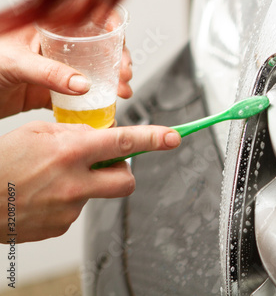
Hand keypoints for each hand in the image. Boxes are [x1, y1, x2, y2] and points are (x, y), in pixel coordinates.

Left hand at [0, 24, 132, 118]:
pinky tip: (104, 107)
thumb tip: (83, 84)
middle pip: (97, 49)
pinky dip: (94, 103)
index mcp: (47, 30)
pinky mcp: (51, 93)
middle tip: (125, 75)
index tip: (121, 41)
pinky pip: (79, 97)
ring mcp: (56, 71)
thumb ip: (51, 73)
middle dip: (117, 61)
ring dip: (111, 83)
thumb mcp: (16, 61)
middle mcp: (55, 49)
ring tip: (121, 93)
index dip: (109, 25)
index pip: (86, 19)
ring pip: (93, 74)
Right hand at [0, 121, 180, 242]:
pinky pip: (76, 210)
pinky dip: (67, 201)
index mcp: (70, 152)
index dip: (154, 139)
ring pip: (97, 194)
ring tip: (53, 180)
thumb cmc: (0, 162)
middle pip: (126, 181)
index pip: (124, 142)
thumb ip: (76, 133)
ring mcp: (69, 208)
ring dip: (86, 184)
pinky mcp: (60, 226)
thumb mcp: (37, 132)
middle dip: (123, 172)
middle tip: (106, 165)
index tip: (174, 137)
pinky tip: (44, 195)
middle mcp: (74, 182)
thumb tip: (102, 135)